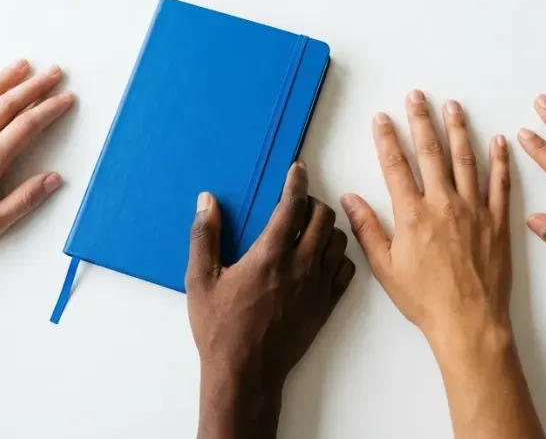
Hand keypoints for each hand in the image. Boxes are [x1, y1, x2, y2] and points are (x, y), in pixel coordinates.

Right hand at [186, 162, 354, 438]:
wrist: (245, 374)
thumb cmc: (219, 329)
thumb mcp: (199, 281)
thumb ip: (204, 237)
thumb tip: (207, 202)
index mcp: (269, 255)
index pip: (292, 205)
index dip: (296, 182)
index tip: (297, 170)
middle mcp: (300, 266)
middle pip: (322, 218)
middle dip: (312, 202)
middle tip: (297, 204)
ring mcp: (317, 287)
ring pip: (338, 241)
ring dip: (326, 228)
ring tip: (309, 229)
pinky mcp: (326, 306)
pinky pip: (345, 270)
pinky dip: (337, 257)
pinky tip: (320, 259)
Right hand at [340, 91, 512, 346]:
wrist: (469, 322)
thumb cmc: (425, 300)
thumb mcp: (385, 267)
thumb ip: (367, 229)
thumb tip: (349, 199)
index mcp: (412, 214)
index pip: (396, 165)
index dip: (387, 138)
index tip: (382, 117)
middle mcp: (443, 204)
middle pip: (431, 153)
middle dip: (422, 121)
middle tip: (417, 97)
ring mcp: (474, 210)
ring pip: (466, 160)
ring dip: (458, 130)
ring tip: (453, 106)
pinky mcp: (498, 222)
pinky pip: (500, 184)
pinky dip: (499, 160)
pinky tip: (498, 141)